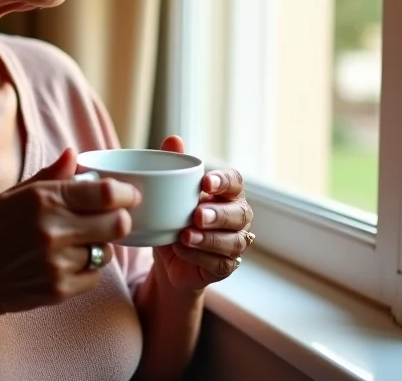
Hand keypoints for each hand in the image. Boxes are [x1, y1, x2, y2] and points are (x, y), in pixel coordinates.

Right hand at [0, 148, 140, 331]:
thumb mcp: (14, 194)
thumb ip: (49, 175)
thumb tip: (73, 154)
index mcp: (43, 199)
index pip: (105, 193)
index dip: (126, 193)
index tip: (128, 194)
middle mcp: (53, 230)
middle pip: (117, 223)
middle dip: (120, 218)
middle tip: (112, 217)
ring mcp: (57, 262)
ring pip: (107, 251)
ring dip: (100, 244)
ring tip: (79, 240)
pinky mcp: (60, 289)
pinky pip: (94, 275)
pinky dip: (88, 268)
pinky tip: (68, 261)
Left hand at [152, 136, 252, 292]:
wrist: (167, 257)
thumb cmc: (173, 216)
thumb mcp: (168, 192)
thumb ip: (173, 165)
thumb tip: (174, 139)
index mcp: (226, 192)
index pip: (236, 181)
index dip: (225, 181)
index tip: (206, 182)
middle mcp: (236, 216)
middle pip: (240, 213)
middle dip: (219, 214)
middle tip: (197, 215)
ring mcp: (234, 243)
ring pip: (233, 241)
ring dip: (209, 239)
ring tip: (185, 236)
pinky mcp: (225, 267)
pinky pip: (221, 263)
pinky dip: (201, 257)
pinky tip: (183, 250)